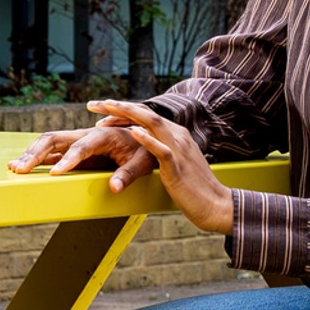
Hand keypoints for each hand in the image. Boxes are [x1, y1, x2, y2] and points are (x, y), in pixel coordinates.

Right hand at [12, 121, 157, 181]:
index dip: (68, 160)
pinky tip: (22, 167)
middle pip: (55, 139)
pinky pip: (51, 150)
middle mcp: (85, 135)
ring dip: (30, 154)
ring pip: (48, 142)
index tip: (55, 173)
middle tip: (20, 169)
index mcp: (102, 136)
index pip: (81, 147)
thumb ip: (128, 174)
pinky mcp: (74, 149)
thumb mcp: (142, 163)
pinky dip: (35, 157)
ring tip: (14, 168)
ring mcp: (77, 141)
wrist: (142, 137)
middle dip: (36, 154)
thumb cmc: (143, 149)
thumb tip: (114, 188)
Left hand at [86, 100, 235, 237]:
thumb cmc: (194, 189)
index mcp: (177, 135)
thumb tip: (148, 150)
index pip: (146, 117)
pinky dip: (147, 140)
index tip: (101, 111)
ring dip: (128, 114)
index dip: (123, 112)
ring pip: (153, 124)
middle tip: (93, 104)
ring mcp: (179, 150)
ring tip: (107, 108)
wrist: (216, 205)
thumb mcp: (177, 165)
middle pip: (146, 114)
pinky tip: (132, 132)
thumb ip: (164, 154)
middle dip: (118, 107)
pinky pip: (161, 150)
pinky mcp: (178, 167)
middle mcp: (178, 137)